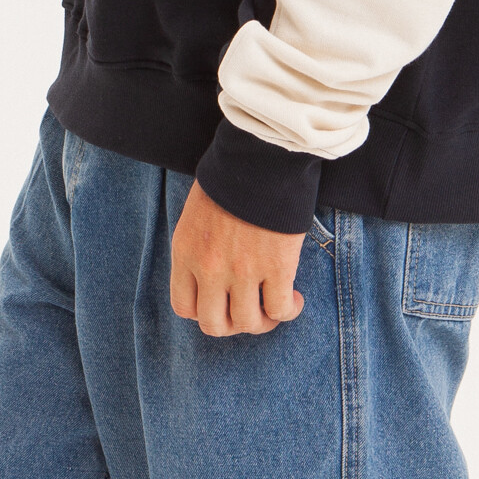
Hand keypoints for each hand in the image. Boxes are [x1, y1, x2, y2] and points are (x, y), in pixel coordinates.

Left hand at [169, 178, 305, 336]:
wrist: (260, 154)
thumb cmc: (230, 177)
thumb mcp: (198, 213)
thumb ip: (200, 248)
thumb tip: (214, 275)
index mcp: (186, 251)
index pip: (184, 306)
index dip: (204, 311)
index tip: (221, 301)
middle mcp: (210, 267)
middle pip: (214, 324)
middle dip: (232, 324)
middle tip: (248, 309)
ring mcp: (243, 270)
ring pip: (248, 323)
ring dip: (262, 321)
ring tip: (273, 307)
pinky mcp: (276, 267)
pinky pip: (280, 310)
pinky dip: (288, 311)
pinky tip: (294, 298)